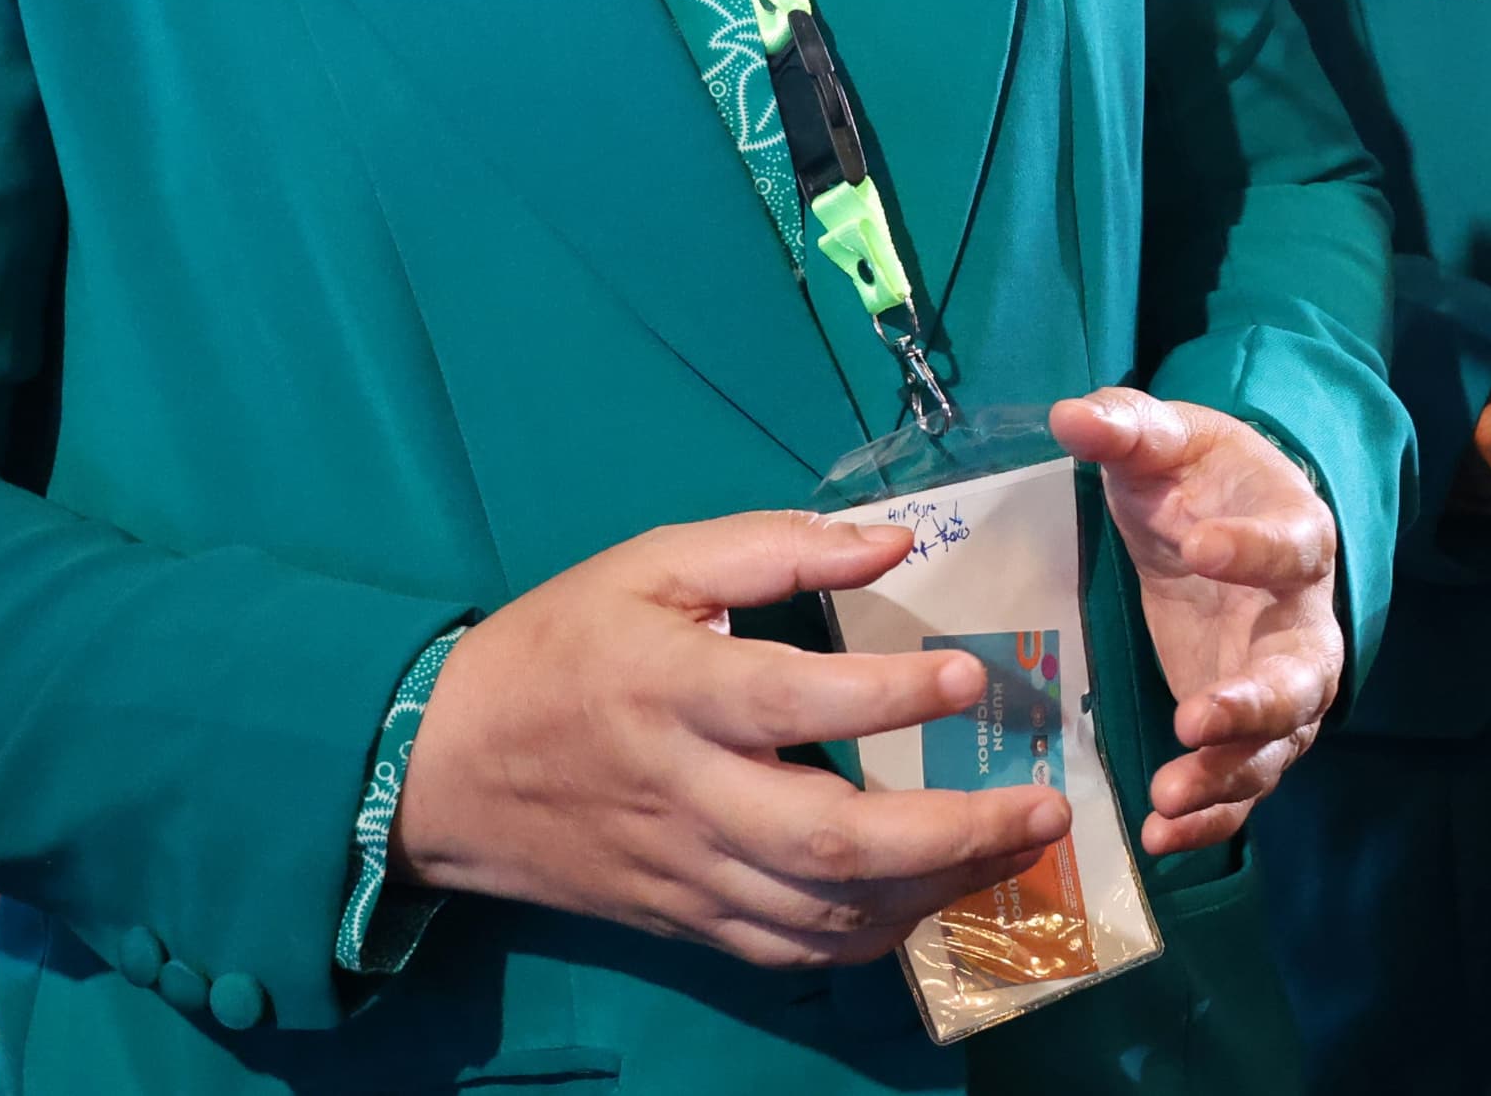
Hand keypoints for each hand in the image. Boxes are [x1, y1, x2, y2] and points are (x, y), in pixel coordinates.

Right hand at [394, 512, 1070, 967]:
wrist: (445, 768)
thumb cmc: (559, 646)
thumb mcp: (652, 564)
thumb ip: (776, 545)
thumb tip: (893, 541)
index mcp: (675, 691)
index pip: (795, 701)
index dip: (889, 697)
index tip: (971, 676)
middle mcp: (688, 795)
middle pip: (832, 839)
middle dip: (953, 831)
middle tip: (1046, 801)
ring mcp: (690, 872)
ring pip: (827, 911)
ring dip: (937, 889)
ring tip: (1017, 846)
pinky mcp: (688, 921)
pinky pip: (796, 949)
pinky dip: (877, 935)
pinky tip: (936, 896)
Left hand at [1048, 389, 1343, 854]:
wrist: (1225, 518)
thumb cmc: (1201, 477)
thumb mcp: (1166, 440)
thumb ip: (1128, 426)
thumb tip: (1069, 415)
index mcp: (1296, 535)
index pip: (1290, 547)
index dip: (1252, 551)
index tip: (1200, 547)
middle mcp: (1303, 622)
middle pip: (1303, 674)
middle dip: (1256, 703)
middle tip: (1196, 718)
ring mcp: (1278, 685)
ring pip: (1278, 744)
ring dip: (1227, 774)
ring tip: (1167, 796)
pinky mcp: (1243, 730)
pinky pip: (1242, 785)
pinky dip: (1210, 819)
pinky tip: (1158, 838)